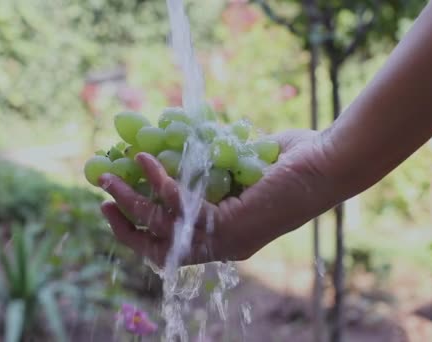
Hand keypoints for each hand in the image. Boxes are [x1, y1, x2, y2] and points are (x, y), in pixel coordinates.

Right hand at [99, 129, 342, 266]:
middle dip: (125, 224)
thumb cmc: (292, 162)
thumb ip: (211, 167)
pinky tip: (144, 156)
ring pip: (160, 228)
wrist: (329, 163)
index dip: (139, 231)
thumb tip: (179, 143)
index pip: (170, 246)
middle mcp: (221, 247)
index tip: (116, 208)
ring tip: (107, 176)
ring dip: (128, 201)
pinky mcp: (229, 225)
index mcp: (223, 236)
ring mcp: (224, 240)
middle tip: (102, 199)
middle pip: (157, 247)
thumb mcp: (239, 166)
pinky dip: (157, 179)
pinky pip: (180, 204)